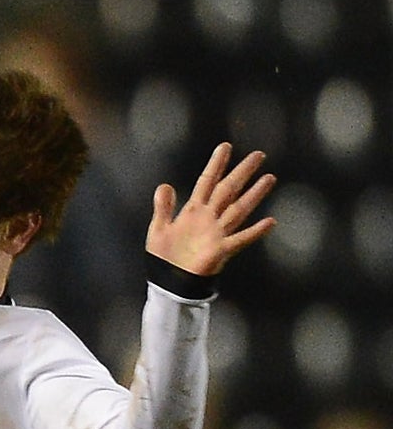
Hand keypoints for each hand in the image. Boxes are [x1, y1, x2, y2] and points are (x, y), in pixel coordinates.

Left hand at [147, 143, 276, 276]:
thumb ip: (163, 207)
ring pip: (238, 209)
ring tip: (268, 179)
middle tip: (258, 155)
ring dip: (253, 195)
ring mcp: (216, 233)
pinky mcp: (220, 250)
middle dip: (242, 172)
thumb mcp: (158, 228)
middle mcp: (209, 218)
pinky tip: (270, 221)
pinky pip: (240, 239)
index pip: (206, 181)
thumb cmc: (164, 256)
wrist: (167, 281)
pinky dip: (255, 231)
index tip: (225, 147)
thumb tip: (164, 185)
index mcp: (193, 210)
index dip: (216, 165)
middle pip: (228, 190)